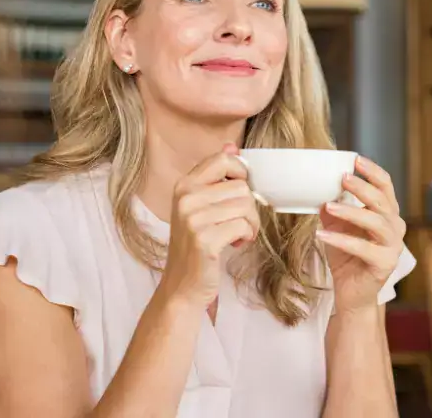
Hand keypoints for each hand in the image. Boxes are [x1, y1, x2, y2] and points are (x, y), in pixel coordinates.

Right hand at [159, 143, 260, 308]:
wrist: (182, 285)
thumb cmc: (196, 245)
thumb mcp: (200, 206)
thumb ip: (215, 176)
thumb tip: (233, 145)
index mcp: (184, 185)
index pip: (223, 159)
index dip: (241, 173)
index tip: (238, 193)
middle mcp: (186, 197)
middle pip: (241, 186)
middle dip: (248, 207)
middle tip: (238, 224)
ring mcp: (193, 218)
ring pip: (245, 205)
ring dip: (250, 223)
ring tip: (236, 235)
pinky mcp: (204, 239)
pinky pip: (243, 225)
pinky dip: (246, 236)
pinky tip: (233, 245)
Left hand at [317, 156, 405, 313]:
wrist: (352, 293)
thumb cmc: (346, 256)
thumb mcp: (337, 226)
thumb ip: (332, 207)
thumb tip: (316, 188)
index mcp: (387, 214)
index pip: (386, 186)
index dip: (373, 171)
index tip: (356, 159)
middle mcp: (395, 228)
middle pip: (383, 201)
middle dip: (363, 187)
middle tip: (343, 177)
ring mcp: (392, 247)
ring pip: (376, 222)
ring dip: (351, 212)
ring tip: (329, 205)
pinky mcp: (384, 265)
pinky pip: (363, 248)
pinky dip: (341, 240)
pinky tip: (322, 234)